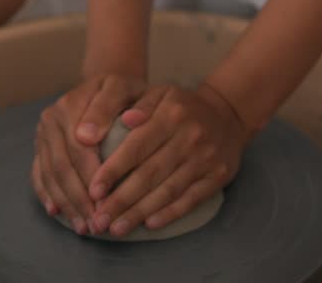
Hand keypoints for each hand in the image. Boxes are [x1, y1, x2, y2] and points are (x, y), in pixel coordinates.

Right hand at [31, 72, 146, 232]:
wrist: (105, 86)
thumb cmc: (122, 92)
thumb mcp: (124, 89)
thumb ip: (109, 106)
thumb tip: (89, 136)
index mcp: (71, 103)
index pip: (79, 147)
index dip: (91, 175)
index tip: (106, 201)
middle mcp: (51, 117)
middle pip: (62, 164)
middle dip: (79, 197)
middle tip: (96, 223)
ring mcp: (42, 133)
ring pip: (50, 173)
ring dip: (66, 203)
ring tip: (83, 226)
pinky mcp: (39, 146)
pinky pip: (38, 174)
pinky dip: (47, 195)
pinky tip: (58, 213)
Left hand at [86, 82, 248, 237]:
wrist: (227, 114)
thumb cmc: (183, 106)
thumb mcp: (161, 93)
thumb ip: (141, 104)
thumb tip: (125, 119)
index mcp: (171, 113)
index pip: (138, 145)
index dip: (114, 170)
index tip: (93, 190)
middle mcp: (189, 137)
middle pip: (150, 173)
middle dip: (122, 200)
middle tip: (99, 220)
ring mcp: (205, 158)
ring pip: (168, 190)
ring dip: (140, 212)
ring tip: (116, 229)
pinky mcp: (218, 176)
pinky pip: (191, 199)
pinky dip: (170, 214)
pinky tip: (150, 225)